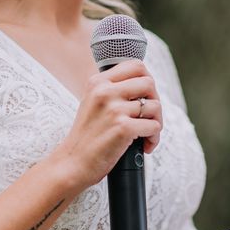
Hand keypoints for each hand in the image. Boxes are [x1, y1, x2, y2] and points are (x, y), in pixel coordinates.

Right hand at [51, 59, 162, 188]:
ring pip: (155, 106)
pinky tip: (145, 146)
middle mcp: (105, 91)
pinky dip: (154, 139)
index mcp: (98, 82)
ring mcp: (114, 109)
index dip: (147, 80)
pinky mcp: (123, 128)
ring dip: (157, 123)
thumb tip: (145, 84)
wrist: (72, 163)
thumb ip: (112, 91)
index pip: (136, 65)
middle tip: (149, 118)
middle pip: (149, 83)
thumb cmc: (86, 137)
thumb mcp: (93, 104)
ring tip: (147, 136)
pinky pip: (154, 126)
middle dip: (155, 102)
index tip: (145, 97)